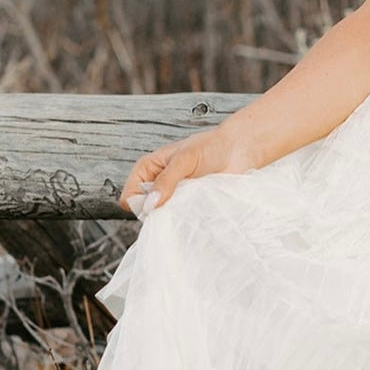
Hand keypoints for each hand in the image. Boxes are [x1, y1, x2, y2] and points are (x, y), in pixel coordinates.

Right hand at [117, 125, 265, 215]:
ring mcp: (174, 199)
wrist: (239, 150)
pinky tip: (199, 213)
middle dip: (158, 213)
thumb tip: (150, 205)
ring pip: (164, 219)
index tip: (157, 205)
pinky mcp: (191, 208)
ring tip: (191, 207)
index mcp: (148, 170)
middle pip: (146, 211)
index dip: (140, 205)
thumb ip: (166, 181)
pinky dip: (188, 221)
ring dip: (175, 217)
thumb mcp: (184, 160)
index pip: (129, 197)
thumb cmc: (210, 148)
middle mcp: (158, 186)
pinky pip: (183, 222)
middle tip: (178, 207)